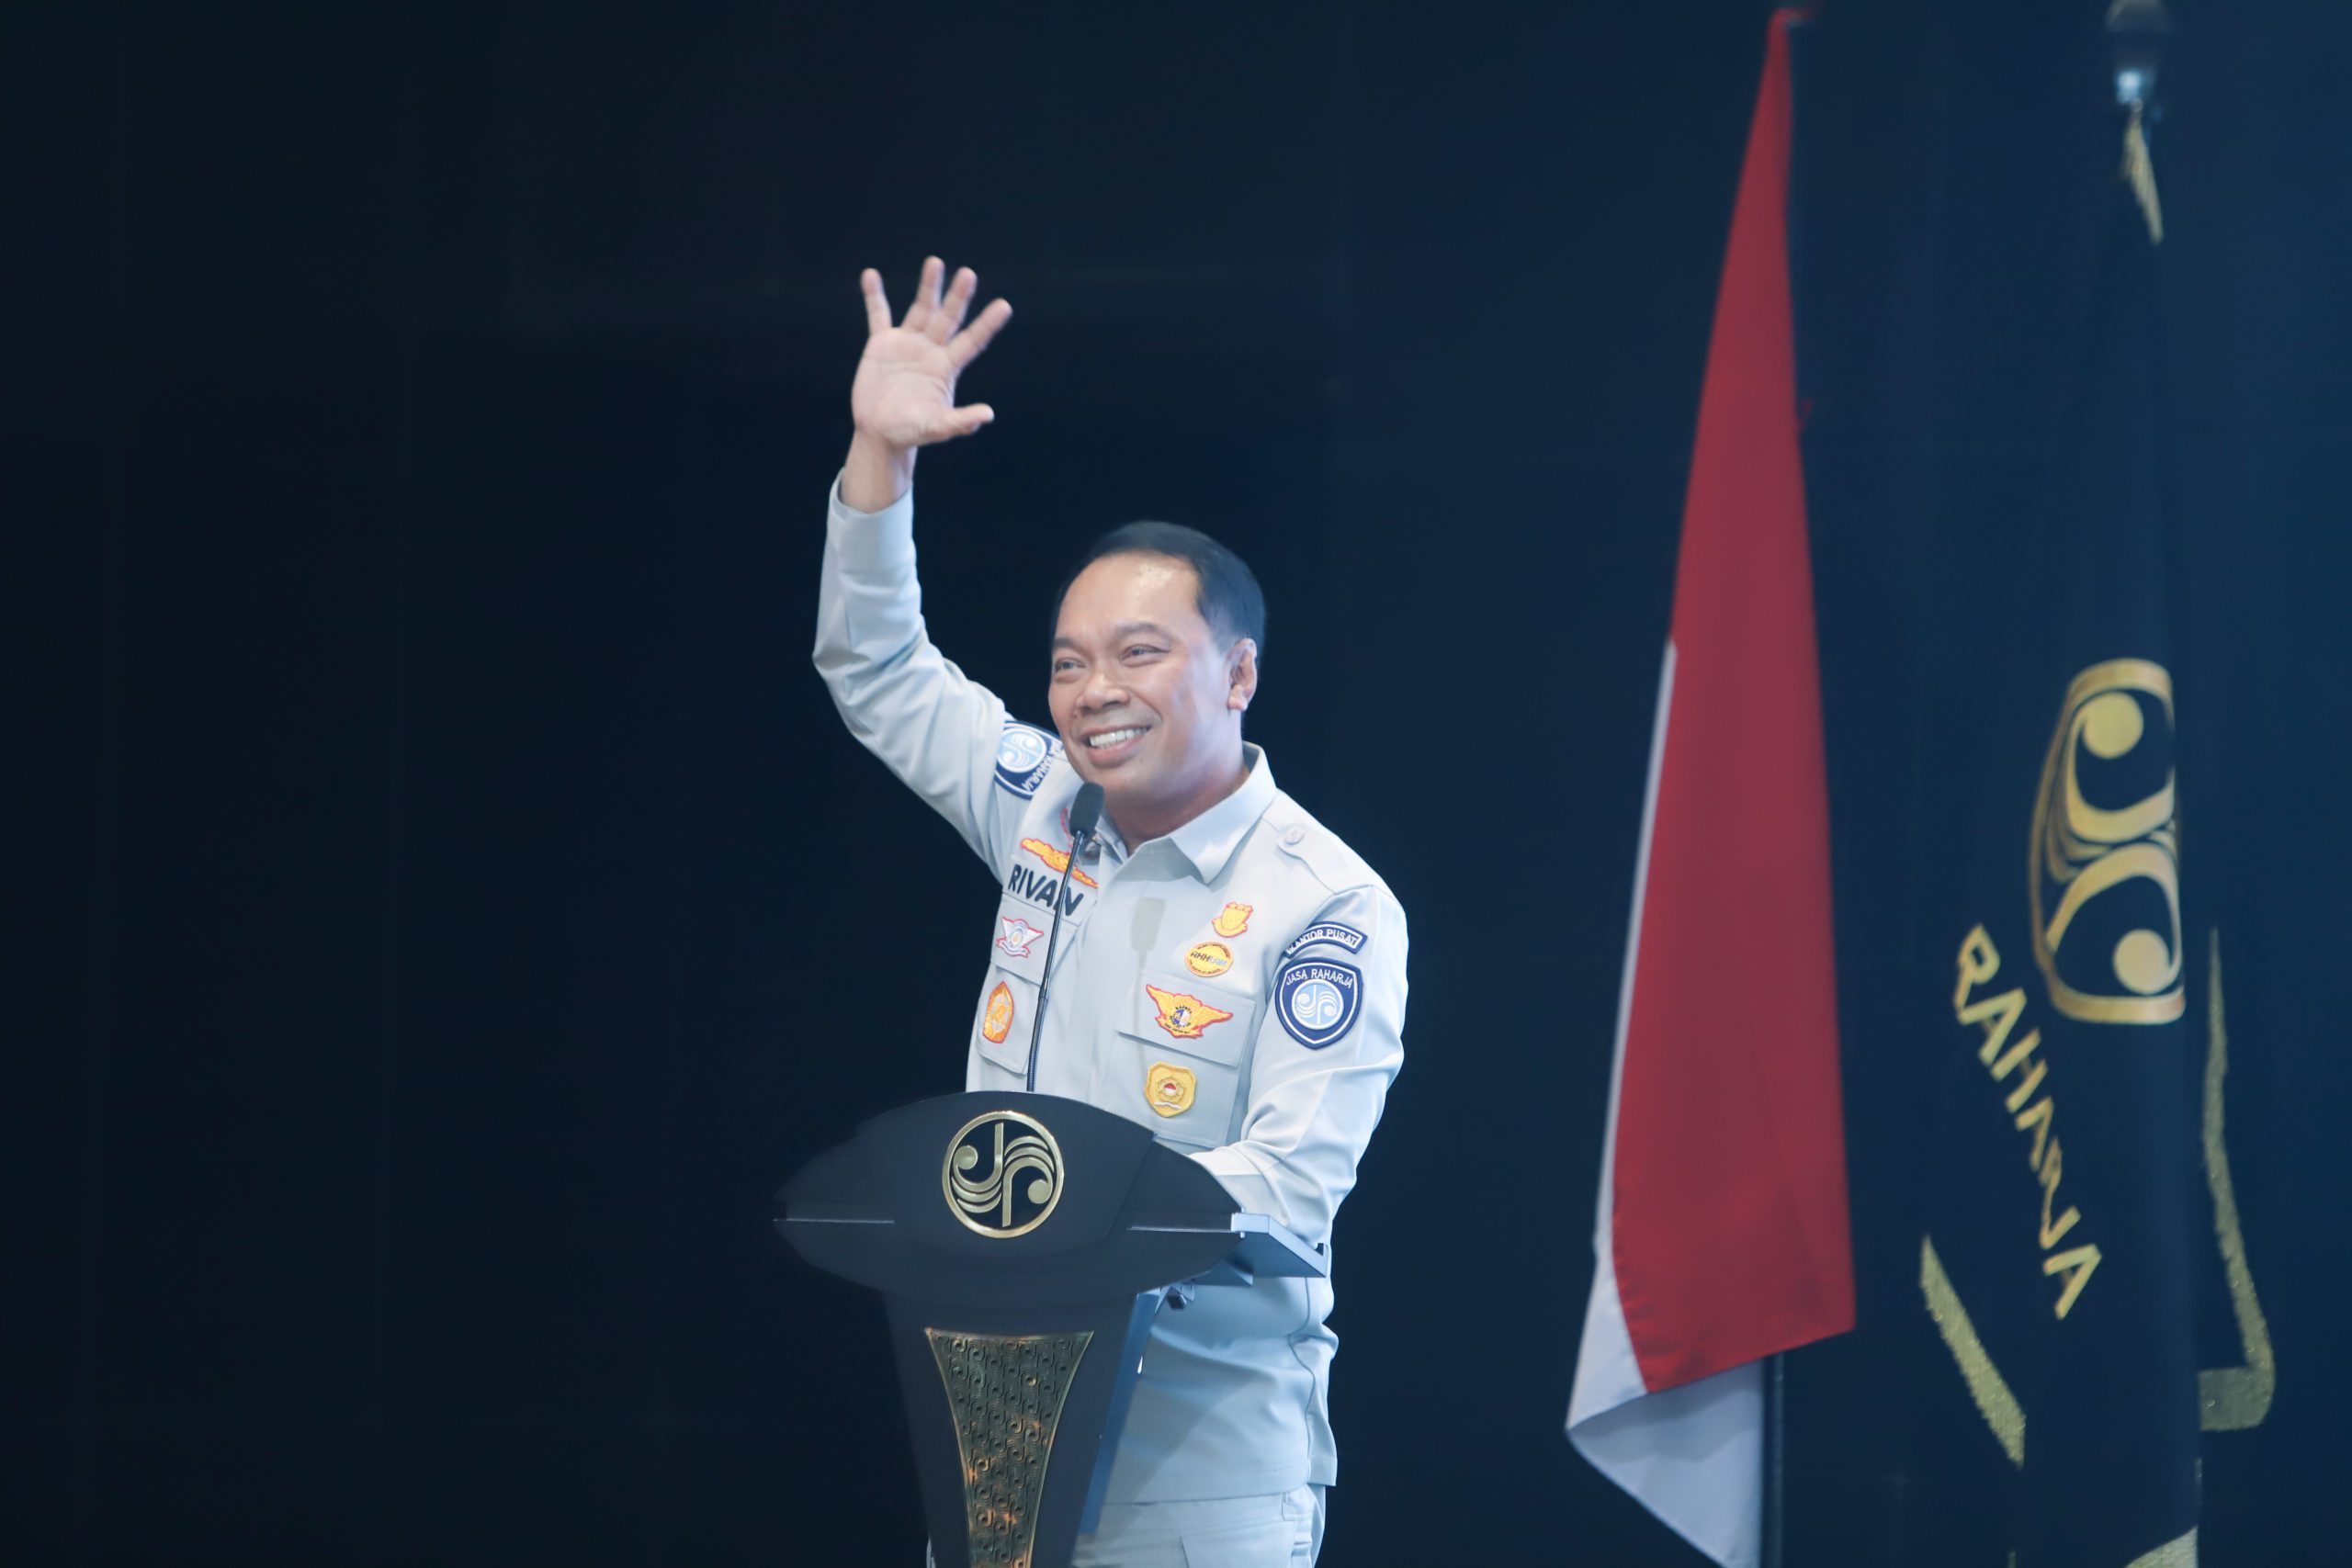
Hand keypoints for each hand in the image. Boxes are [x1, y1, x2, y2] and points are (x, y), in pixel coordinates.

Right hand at [851, 256, 1011, 450]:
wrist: (880, 432)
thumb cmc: (911, 432)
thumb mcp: (936, 427)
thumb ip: (959, 421)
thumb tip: (987, 415)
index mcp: (946, 367)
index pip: (972, 341)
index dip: (987, 324)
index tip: (1005, 305)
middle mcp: (931, 350)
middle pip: (948, 318)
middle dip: (958, 297)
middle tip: (969, 274)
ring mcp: (907, 344)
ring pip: (920, 309)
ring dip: (928, 287)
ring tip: (936, 262)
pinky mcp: (881, 344)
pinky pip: (878, 315)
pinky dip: (874, 296)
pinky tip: (870, 275)